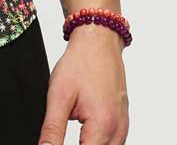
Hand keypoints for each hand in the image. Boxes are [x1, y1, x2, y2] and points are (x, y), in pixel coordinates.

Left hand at [38, 25, 128, 143]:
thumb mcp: (58, 96)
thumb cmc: (80, 63)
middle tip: (62, 131)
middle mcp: (118, 129)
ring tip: (76, 126)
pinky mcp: (123, 121)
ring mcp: (123, 126)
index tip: (55, 142)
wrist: (98, 41)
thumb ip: (52, 130)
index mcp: (102, 125)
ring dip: (90, 144)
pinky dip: (99, 141)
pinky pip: (113, 143)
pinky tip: (86, 133)